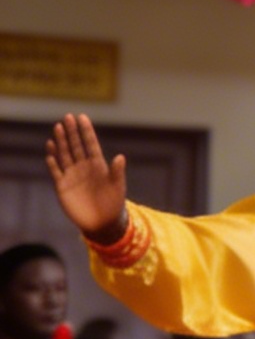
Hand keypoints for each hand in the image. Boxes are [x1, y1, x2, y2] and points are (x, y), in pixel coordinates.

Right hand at [45, 113, 128, 243]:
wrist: (102, 221)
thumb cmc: (113, 202)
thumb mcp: (117, 186)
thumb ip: (117, 172)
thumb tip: (120, 157)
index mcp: (98, 165)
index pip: (90, 144)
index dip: (86, 131)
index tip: (82, 117)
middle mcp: (83, 167)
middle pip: (76, 146)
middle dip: (71, 132)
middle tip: (67, 117)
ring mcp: (72, 175)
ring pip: (64, 155)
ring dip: (60, 142)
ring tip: (57, 128)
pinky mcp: (62, 186)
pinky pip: (56, 171)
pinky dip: (53, 162)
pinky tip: (50, 151)